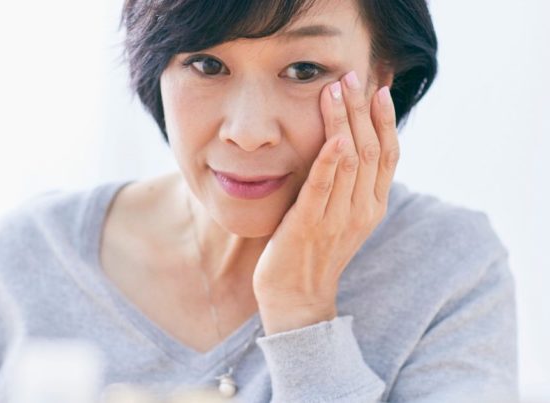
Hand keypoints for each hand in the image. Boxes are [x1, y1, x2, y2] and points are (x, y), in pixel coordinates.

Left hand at [253, 71, 399, 334]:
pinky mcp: (310, 224)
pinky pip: (323, 188)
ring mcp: (338, 218)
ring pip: (349, 161)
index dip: (385, 119)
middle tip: (352, 74)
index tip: (379, 87)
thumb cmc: (314, 250)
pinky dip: (329, 160)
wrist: (297, 296)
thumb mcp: (340, 215)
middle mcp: (362, 210)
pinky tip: (331, 136)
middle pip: (371, 149)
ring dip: (343, 122)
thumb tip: (347, 144)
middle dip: (362, 109)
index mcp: (373, 205)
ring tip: (335, 89)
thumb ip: (348, 185)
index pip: (389, 154)